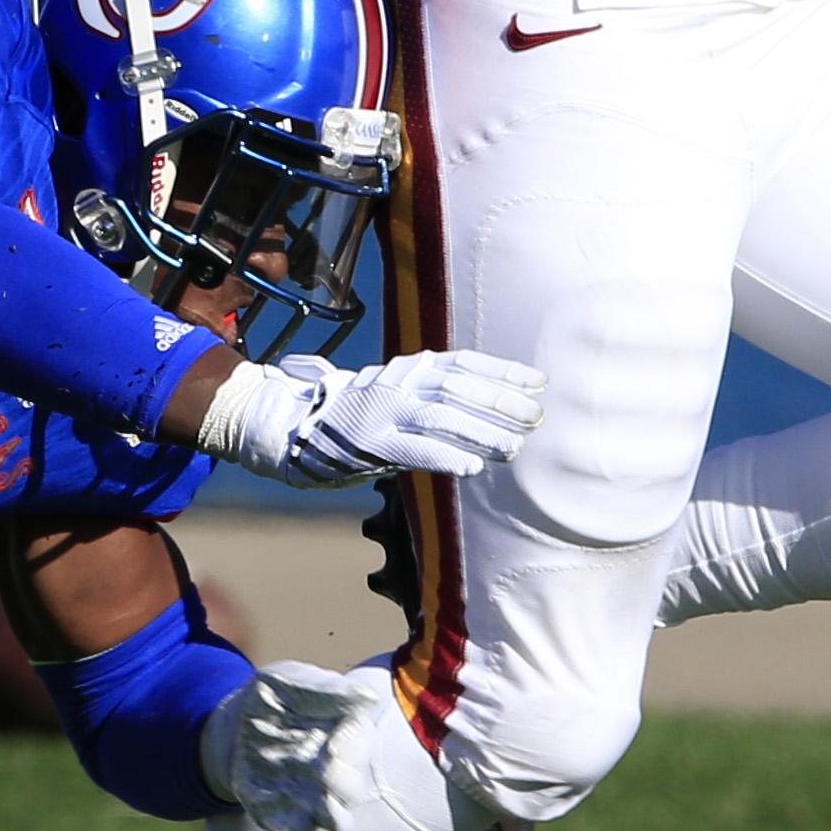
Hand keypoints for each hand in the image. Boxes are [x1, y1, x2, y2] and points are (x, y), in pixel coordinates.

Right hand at [194, 347, 545, 488]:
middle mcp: (398, 384)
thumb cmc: (352, 416)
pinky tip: (471, 466)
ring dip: (482, 432)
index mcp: (407, 370)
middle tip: (537, 417)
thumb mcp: (395, 395)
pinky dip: (443, 455)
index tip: (539, 382)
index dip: (502, 371)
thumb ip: (433, 397)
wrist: (291, 429)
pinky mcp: (370, 442)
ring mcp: (382, 412)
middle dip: (501, 402)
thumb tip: (489, 409)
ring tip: (515, 447)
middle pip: (458, 388)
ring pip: (442, 417)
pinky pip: (413, 449)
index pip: (463, 363)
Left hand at [199, 658, 387, 830]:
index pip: (359, 746)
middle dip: (342, 784)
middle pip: (352, 790)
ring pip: (337, 821)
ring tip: (324, 806)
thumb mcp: (291, 684)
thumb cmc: (277, 699)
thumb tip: (368, 696)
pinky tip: (273, 811)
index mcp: (346, 737)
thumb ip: (326, 691)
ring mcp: (314, 799)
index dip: (350, 748)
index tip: (333, 742)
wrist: (237, 726)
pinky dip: (294, 830)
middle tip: (324, 769)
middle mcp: (336, 774)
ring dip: (332, 817)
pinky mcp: (287, 818)